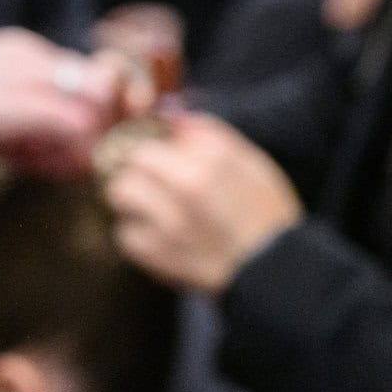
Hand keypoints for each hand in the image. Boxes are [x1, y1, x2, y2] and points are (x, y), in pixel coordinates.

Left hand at [104, 110, 303, 295]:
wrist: (272, 273)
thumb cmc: (266, 216)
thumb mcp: (253, 164)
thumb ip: (211, 137)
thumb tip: (174, 118)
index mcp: (211, 160)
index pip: (155, 135)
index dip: (150, 145)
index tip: (153, 153)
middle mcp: (185, 187)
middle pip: (131, 161)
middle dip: (136, 168)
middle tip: (148, 179)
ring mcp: (166, 222)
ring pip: (120, 194)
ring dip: (130, 199)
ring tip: (151, 208)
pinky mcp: (155, 255)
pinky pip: (125, 234)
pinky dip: (135, 233)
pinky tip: (157, 236)